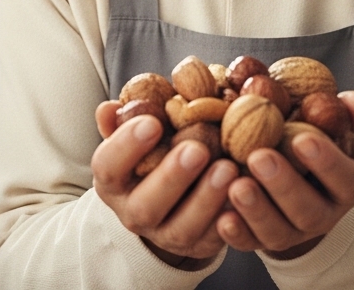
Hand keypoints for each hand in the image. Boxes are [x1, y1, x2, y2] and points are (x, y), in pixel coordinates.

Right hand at [92, 100, 237, 267]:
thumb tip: (109, 108)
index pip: (108, 167)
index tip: (153, 122)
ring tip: (228, 168)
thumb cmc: (155, 154)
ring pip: (182, 228)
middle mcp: (134, 213)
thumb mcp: (138, 135)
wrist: (172, 200)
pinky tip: (245, 192)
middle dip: (171, 177)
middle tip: (196, 149)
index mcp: (114, 182)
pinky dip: (231, 218)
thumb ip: (126, 119)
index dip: (126, 146)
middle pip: (145, 206)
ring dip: (206, 199)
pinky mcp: (199, 246)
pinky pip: (215, 238)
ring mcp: (166, 235)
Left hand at [216, 91, 353, 258]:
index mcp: (346, 186)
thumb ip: (344, 113)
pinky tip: (221, 217)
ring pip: (278, 232)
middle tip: (259, 156)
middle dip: (284, 185)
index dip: (326, 162)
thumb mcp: (332, 127)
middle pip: (309, 210)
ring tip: (236, 185)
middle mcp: (324, 216)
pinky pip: (250, 244)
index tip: (302, 138)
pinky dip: (236, 233)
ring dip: (257, 210)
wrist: (296, 181)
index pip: (345, 178)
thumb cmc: (314, 143)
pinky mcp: (262, 242)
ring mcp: (293, 233)